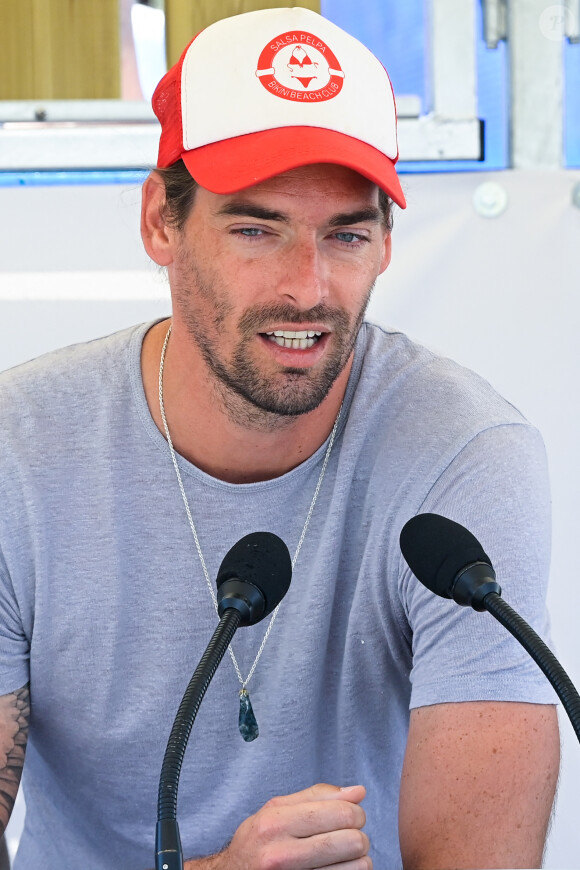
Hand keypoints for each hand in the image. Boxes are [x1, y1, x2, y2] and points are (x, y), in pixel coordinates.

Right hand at [206, 783, 370, 869]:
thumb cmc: (258, 842)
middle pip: (351, 840)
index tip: (352, 816)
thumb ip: (317, 797)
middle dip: (359, 837)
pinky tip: (338, 869)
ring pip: (356, 868)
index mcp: (275, 823)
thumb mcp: (276, 811)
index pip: (340, 813)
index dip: (356, 813)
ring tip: (344, 857)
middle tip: (350, 837)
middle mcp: (280, 855)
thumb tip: (358, 792)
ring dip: (359, 861)